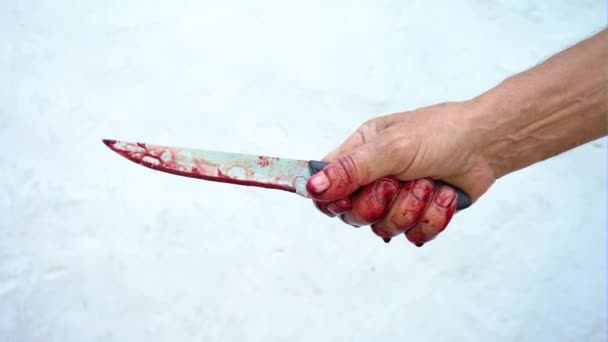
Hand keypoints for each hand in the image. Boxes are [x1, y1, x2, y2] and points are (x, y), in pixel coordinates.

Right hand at [306, 100, 495, 245]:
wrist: (486, 144)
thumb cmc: (440, 133)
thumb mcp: (391, 147)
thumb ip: (351, 169)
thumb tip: (313, 186)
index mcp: (359, 153)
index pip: (327, 186)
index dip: (333, 200)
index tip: (347, 200)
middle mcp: (373, 178)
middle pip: (353, 214)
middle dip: (380, 204)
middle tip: (398, 184)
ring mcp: (397, 199)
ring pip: (384, 228)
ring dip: (412, 208)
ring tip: (429, 184)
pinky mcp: (419, 215)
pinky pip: (413, 235)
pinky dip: (432, 218)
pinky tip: (443, 195)